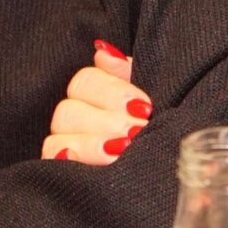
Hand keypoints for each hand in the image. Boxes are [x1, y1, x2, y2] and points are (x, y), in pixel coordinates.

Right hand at [43, 41, 150, 165]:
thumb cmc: (162, 129)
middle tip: (136, 132)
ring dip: (90, 143)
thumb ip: (127, 73)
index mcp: (97, 97)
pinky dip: (68, 161)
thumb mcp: (154, 97)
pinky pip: (50, 162)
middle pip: (68, 110)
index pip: (84, 81)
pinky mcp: (62, 174)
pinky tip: (89, 164)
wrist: (177, 173)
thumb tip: (102, 53)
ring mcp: (67, 148)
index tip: (144, 107)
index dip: (113, 92)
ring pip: (58, 137)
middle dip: (105, 121)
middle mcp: (77, 120)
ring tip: (121, 150)